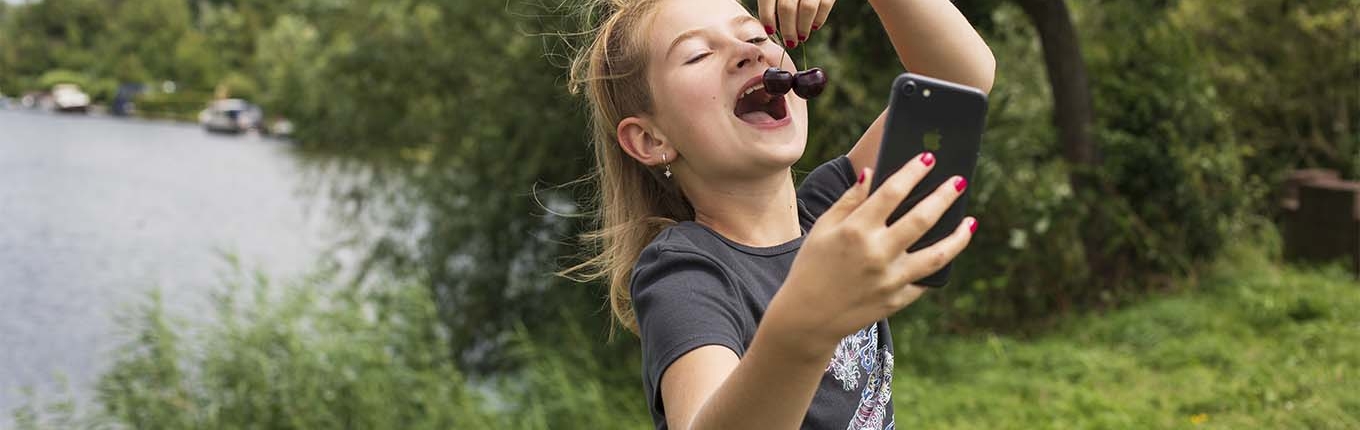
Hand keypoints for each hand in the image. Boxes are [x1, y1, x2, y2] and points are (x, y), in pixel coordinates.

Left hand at [757, 0, 835, 47]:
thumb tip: (768, 23)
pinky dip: (820, 19)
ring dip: (803, 27)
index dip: (767, 17)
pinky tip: (815, 26)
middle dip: (787, 29)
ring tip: (801, 37)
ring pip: (806, 9)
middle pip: (787, 8)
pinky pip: (825, 5)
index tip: (770, 31)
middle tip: (790, 42)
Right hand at [769, 152, 976, 353]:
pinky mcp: (897, 300)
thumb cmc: (812, 266)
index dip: (913, 171)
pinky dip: (938, 266)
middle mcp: (877, 253)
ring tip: (970, 221)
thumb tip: (871, 173)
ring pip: (937, 255)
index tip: (928, 158)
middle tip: (959, 181)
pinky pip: (926, 280)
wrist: (808, 316)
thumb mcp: (822, 228)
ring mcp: (890, 279)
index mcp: (856, 230)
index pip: (892, 192)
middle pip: (922, 219)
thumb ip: (849, 200)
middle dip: (944, 196)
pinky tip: (947, 252)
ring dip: (958, 236)